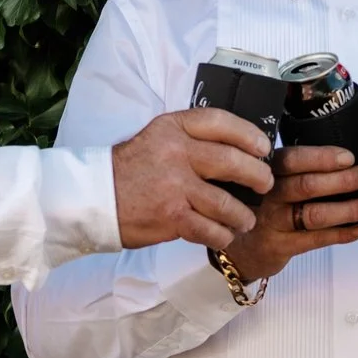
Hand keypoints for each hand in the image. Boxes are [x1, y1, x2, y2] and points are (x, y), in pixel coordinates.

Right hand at [112, 108, 272, 250]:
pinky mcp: (171, 217)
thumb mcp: (156, 138)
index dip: (249, 134)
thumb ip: (190, 138)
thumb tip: (237, 148)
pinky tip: (223, 235)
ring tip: (245, 219)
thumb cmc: (129, 170)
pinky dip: (222, 235)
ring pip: (226, 202)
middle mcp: (175, 153)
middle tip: (264, 184)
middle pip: (232, 161)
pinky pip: (210, 229)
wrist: (93, 198)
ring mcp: (174, 186)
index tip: (263, 147)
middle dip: (257, 176)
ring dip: (242, 215)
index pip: (221, 122)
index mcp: (172, 128)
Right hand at [216, 146, 357, 281]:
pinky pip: (314, 240)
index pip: (293, 160)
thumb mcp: (273, 180)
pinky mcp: (279, 246)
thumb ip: (299, 169)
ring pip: (313, 214)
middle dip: (342, 180)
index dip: (321, 158)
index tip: (348, 157)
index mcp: (268, 171)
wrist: (240, 246)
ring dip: (348, 209)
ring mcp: (272, 222)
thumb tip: (348, 162)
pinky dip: (340, 234)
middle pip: (306, 186)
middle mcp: (267, 195)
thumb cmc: (265, 206)